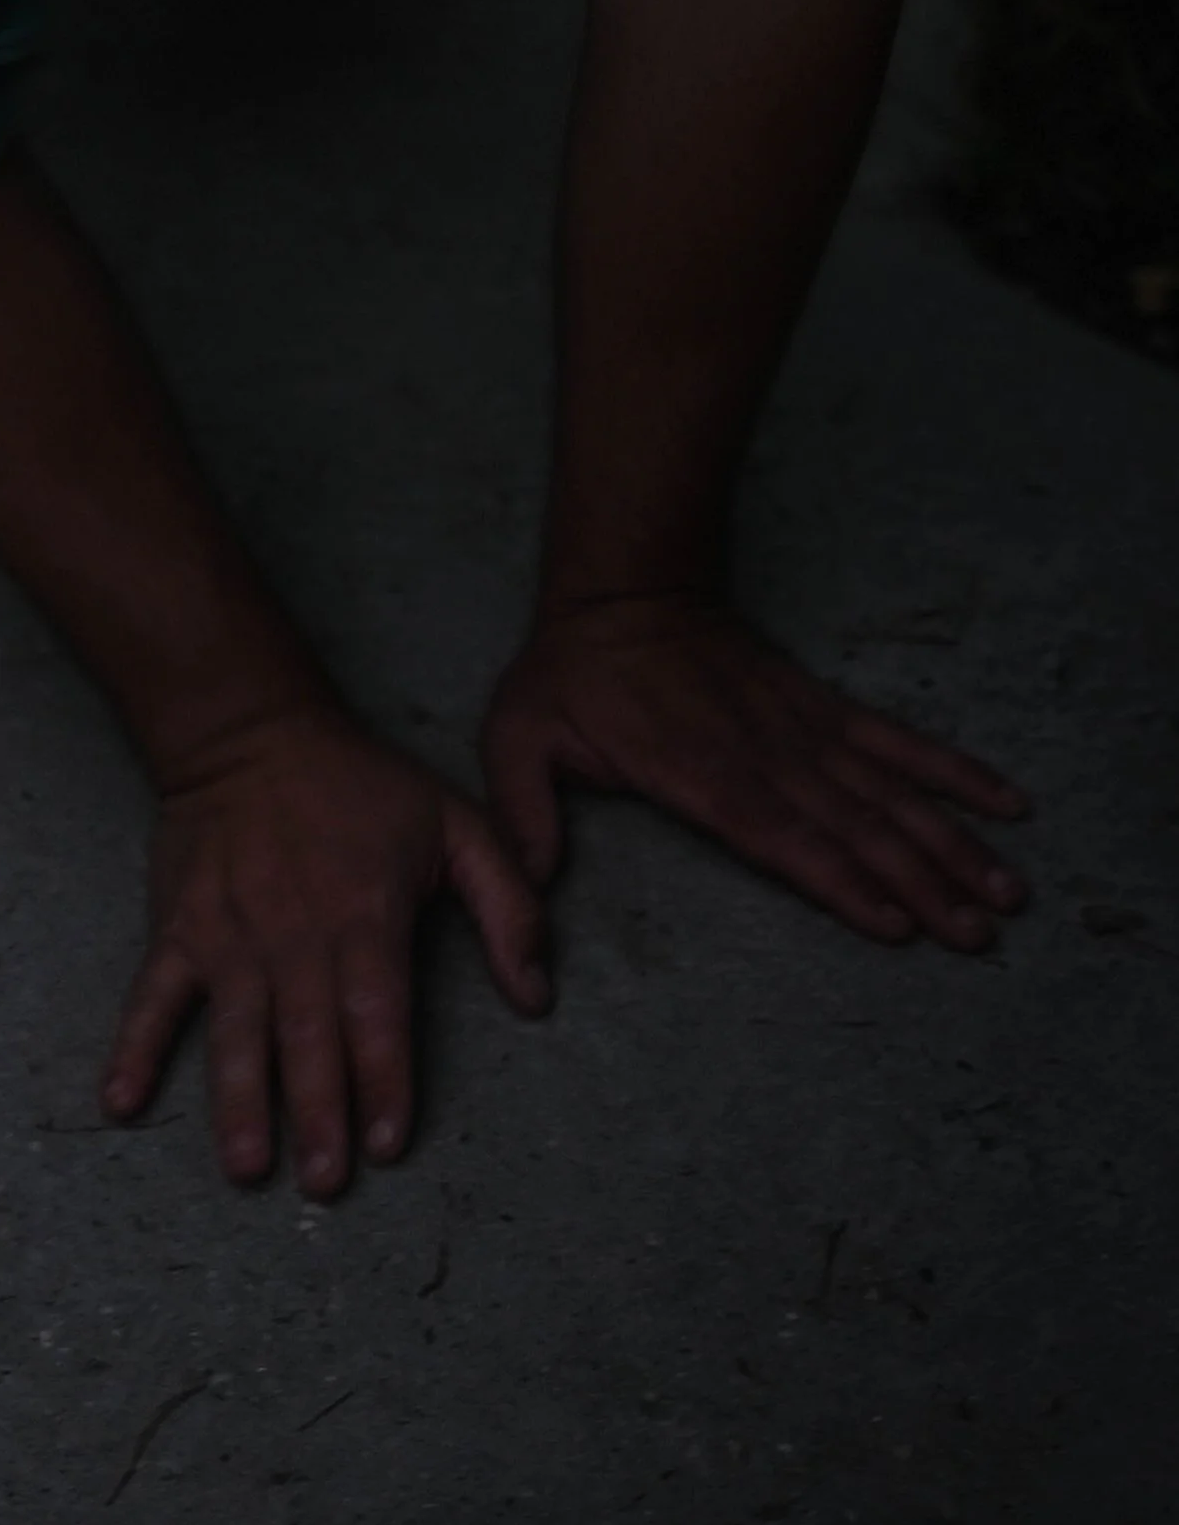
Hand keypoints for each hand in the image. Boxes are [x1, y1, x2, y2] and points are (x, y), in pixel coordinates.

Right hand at [100, 714, 549, 1198]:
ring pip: (235, 1030)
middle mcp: (293, 934)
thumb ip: (510, 907)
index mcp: (364, 914)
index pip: (377, 1013)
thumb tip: (537, 996)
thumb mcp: (458, 823)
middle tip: (325, 1182)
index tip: (389, 1143)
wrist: (249, 731)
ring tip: (247, 1167)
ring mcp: (227, 935)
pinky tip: (119, 1102)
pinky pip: (151, 997)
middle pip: (307, 1037)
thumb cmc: (359, 784)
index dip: (384, 1080)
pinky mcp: (178, 931)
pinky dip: (133, 1049)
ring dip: (238, 1101)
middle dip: (317, 1113)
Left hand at [483, 593, 1030, 948]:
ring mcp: (802, 730)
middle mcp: (762, 754)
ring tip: (1006, 893)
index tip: (894, 921)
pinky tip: (1006, 803)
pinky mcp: (823, 709)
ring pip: (889, 792)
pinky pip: (898, 741)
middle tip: (977, 934)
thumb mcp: (517, 737)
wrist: (623, 590)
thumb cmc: (570, 675)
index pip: (777, 834)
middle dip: (919, 882)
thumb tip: (531, 887)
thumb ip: (526, 813)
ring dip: (950, 843)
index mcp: (695, 772)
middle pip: (853, 827)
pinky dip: (954, 771)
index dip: (837, 878)